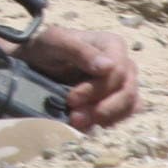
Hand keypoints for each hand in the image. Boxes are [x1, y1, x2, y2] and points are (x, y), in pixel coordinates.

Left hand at [18, 24, 139, 130]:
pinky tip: (89, 125)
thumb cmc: (48, 48)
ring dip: (105, 118)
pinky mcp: (120, 100)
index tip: (71, 99)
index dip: (96, 89)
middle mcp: (124, 63)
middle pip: (126, 91)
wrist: (38, 64)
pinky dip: (109, 122)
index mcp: (112, 45)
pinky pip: (125, 115)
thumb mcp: (55, 42)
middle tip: (74, 118)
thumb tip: (108, 67)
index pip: (117, 72)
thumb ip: (80, 51)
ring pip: (129, 106)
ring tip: (77, 122)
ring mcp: (125, 83)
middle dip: (101, 109)